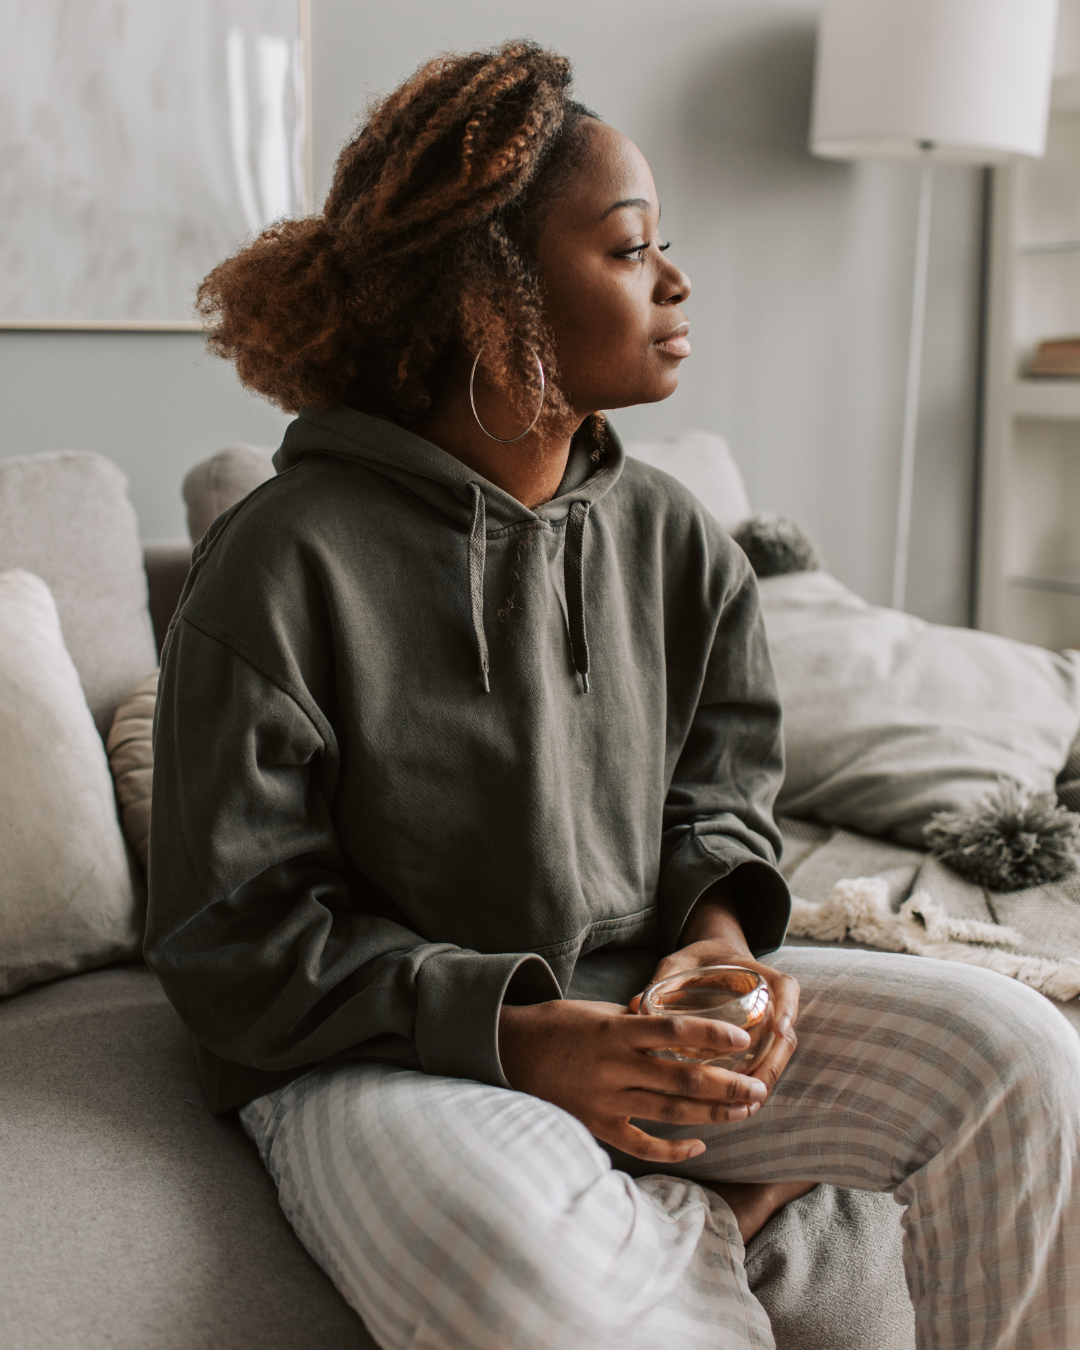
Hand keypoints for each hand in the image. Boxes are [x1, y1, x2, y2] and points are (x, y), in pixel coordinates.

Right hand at [498, 998, 768, 1163]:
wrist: (508, 1052)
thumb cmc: (555, 1024)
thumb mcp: (594, 1008)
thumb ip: (634, 1018)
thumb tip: (669, 1020)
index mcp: (616, 1029)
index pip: (673, 1030)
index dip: (711, 1035)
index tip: (743, 1039)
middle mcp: (615, 1065)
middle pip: (681, 1077)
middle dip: (726, 1084)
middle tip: (759, 1087)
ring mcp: (606, 1098)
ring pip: (669, 1111)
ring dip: (711, 1114)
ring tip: (744, 1112)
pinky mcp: (597, 1124)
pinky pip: (641, 1144)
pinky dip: (672, 1148)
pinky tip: (699, 1146)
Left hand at [631, 939, 799, 1101]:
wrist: (714, 956)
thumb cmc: (697, 960)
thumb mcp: (680, 963)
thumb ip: (663, 980)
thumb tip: (633, 1005)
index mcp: (755, 973)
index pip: (785, 987)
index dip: (788, 1007)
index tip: (779, 1029)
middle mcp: (769, 999)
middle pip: (785, 1033)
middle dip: (774, 1063)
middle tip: (757, 1089)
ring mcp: (768, 1020)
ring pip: (779, 1052)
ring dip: (767, 1078)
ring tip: (749, 1106)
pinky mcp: (760, 1037)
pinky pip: (767, 1059)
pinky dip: (758, 1080)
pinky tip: (742, 1105)